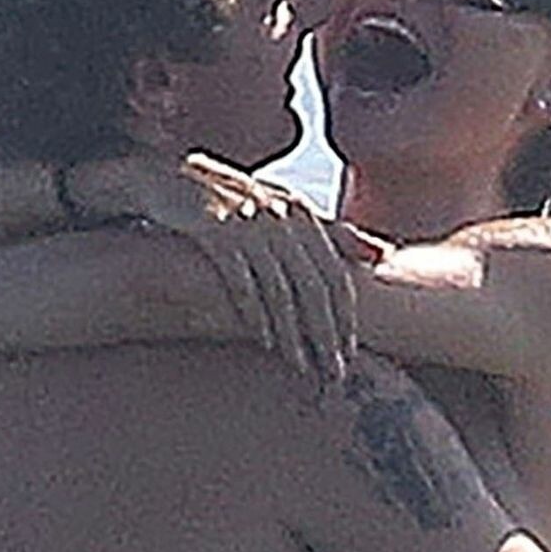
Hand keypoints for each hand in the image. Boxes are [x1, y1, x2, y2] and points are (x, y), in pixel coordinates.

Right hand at [76, 152, 356, 388]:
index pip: (335, 274)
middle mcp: (280, 215)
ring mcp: (246, 221)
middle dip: (325, 334)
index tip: (349, 355)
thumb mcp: (285, 210)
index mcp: (302, 212)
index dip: (345, 318)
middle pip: (314, 285)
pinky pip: (240, 279)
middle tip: (333, 372)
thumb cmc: (234, 204)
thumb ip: (334, 234)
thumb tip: (384, 255)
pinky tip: (262, 340)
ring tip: (301, 366)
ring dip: (292, 333)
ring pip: (279, 288)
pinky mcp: (212, 229)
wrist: (166, 179)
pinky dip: (253, 312)